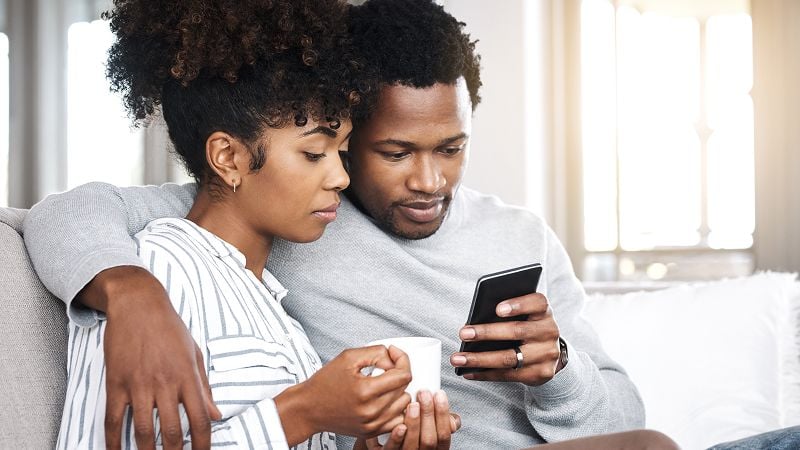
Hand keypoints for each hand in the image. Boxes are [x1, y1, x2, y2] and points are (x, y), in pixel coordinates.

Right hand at [81, 266, 220, 449]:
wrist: (138, 304)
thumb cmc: (169, 327)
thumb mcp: (194, 353)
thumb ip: (204, 387)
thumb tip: (217, 415)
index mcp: (188, 376)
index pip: (201, 419)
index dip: (203, 443)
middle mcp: (165, 383)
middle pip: (173, 431)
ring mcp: (139, 384)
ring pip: (143, 430)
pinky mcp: (116, 382)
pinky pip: (113, 418)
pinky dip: (113, 440)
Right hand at [276, 345, 411, 444]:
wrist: (308, 408)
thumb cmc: (324, 383)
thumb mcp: (348, 357)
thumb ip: (376, 353)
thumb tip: (394, 357)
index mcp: (366, 391)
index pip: (403, 375)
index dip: (402, 360)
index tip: (394, 354)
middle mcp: (371, 411)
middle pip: (404, 388)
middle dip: (398, 373)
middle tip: (383, 368)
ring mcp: (372, 424)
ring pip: (404, 405)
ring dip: (397, 391)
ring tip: (383, 384)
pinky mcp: (371, 432)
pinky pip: (397, 420)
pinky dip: (395, 408)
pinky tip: (384, 399)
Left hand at [355, 390, 460, 449]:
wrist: (380, 442)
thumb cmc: (407, 433)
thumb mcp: (427, 428)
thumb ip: (438, 422)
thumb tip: (454, 420)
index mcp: (434, 448)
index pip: (444, 435)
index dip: (443, 414)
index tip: (439, 394)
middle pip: (430, 440)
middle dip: (429, 415)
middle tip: (424, 393)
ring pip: (413, 445)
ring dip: (414, 423)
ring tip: (412, 404)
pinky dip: (396, 438)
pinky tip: (399, 425)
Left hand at [449, 293, 562, 385]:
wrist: (549, 353)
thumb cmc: (526, 326)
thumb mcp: (524, 314)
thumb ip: (507, 311)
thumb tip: (476, 317)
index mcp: (543, 311)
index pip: (536, 303)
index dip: (518, 305)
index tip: (497, 309)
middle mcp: (549, 332)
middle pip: (517, 331)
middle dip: (487, 332)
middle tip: (463, 333)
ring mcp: (547, 354)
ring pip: (509, 357)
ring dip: (480, 359)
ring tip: (458, 359)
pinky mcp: (540, 374)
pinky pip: (508, 375)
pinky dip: (485, 374)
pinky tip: (468, 372)